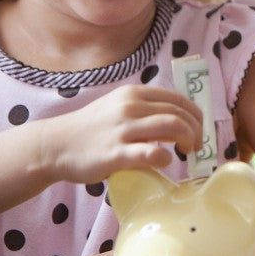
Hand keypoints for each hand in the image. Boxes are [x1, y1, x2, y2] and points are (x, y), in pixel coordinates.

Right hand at [37, 84, 203, 183]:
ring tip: (187, 152)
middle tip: (196, 146)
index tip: (198, 130)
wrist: (56, 145)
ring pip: (173, 126)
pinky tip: (165, 161)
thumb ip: (145, 109)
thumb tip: (178, 119)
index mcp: (134, 94)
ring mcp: (123, 130)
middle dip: (196, 130)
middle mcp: (130, 107)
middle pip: (180, 113)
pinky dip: (165, 156)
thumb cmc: (92, 129)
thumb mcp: (119, 107)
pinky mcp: (115, 154)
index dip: (196, 116)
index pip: (179, 100)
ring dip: (188, 139)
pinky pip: (151, 153)